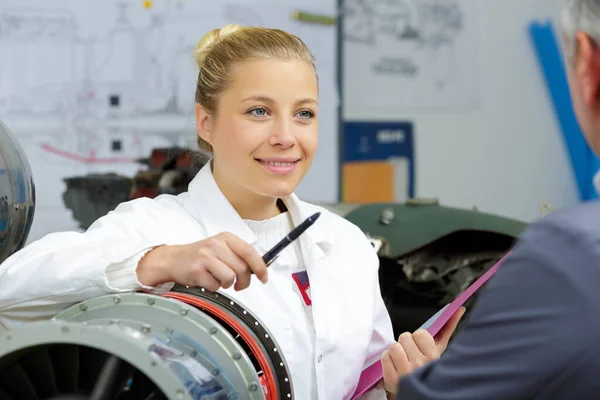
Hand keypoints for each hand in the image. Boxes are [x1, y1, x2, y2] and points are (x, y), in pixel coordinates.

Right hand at [137, 232, 267, 290]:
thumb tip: (260, 268)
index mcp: (226, 237)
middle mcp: (216, 244)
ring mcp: (205, 256)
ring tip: (218, 279)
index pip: (250, 251)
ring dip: (227, 284)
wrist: (173, 259)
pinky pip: (215, 286)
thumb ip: (239, 256)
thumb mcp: (221, 249)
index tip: (264, 277)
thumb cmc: (200, 256)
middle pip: (242, 268)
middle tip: (239, 285)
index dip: (260, 267)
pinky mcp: (197, 270)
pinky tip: (207, 280)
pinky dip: (214, 287)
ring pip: (230, 278)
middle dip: (244, 281)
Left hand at [381, 307, 464, 393]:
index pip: (420, 333)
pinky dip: (388, 359)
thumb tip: (459, 308)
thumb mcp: (440, 354)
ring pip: (394, 346)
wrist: (419, 395)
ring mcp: (406, 373)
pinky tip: (395, 366)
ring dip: (396, 351)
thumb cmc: (430, 371)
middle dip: (406, 343)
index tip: (421, 345)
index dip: (418, 338)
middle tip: (411, 353)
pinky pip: (385, 357)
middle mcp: (421, 366)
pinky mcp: (392, 380)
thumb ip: (446, 332)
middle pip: (405, 337)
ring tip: (403, 360)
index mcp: (434, 358)